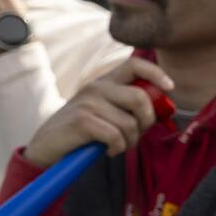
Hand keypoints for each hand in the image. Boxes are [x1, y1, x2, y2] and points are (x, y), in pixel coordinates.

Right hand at [23, 56, 175, 168]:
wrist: (45, 146)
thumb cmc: (81, 132)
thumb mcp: (104, 112)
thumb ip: (127, 107)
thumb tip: (161, 109)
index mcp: (103, 82)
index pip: (134, 64)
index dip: (156, 73)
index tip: (169, 88)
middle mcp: (96, 87)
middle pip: (140, 97)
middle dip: (147, 121)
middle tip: (137, 134)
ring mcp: (87, 102)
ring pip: (130, 123)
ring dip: (130, 141)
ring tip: (117, 146)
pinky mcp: (81, 120)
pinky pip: (116, 136)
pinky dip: (117, 148)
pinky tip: (107, 150)